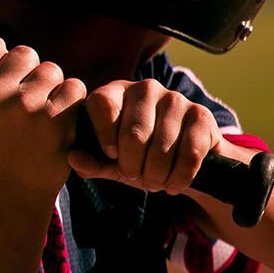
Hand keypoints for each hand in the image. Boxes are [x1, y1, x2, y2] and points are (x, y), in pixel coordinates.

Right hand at [0, 37, 88, 198]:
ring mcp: (25, 106)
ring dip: (52, 89)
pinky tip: (58, 122)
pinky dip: (71, 102)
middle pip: (25, 53)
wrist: (15, 186)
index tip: (3, 85)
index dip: (1, 62)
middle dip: (30, 74)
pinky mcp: (56, 118)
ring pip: (51, 70)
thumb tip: (1, 43)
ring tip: (40, 117)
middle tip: (24, 107)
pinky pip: (73, 87)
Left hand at [72, 78, 219, 194]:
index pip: (102, 103)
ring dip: (156, 176)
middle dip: (133, 166)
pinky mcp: (201, 115)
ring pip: (161, 147)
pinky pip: (189, 154)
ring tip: (154, 182)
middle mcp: (145, 88)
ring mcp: (176, 98)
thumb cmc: (140, 157)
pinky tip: (174, 184)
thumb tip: (72, 158)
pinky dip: (179, 177)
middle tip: (136, 177)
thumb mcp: (112, 162)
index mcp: (116, 92)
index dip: (104, 135)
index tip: (111, 156)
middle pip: (133, 133)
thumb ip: (92, 161)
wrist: (186, 161)